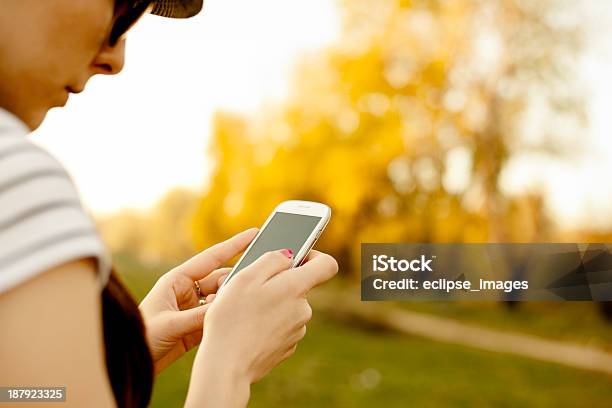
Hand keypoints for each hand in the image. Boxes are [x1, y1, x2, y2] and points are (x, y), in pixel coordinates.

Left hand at [139, 228, 258, 373]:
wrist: (131, 363)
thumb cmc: (142, 337)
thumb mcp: (171, 324)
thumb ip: (201, 316)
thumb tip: (230, 307)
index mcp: (177, 280)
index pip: (211, 258)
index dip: (234, 245)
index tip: (254, 233)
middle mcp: (187, 291)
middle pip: (220, 280)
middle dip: (234, 283)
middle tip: (248, 288)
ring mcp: (192, 309)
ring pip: (221, 300)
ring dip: (229, 304)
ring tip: (237, 310)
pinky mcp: (196, 327)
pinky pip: (217, 318)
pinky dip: (225, 320)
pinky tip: (233, 324)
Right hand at [185, 248, 337, 407]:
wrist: (226, 366)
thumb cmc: (232, 318)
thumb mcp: (245, 276)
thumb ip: (272, 259)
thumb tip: (289, 255)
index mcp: (296, 287)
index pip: (327, 264)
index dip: (313, 255)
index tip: (296, 256)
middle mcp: (303, 309)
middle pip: (299, 286)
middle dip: (278, 284)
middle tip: (249, 289)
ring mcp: (297, 330)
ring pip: (288, 307)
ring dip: (271, 305)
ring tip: (244, 312)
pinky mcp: (287, 347)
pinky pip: (281, 326)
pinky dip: (268, 324)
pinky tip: (248, 329)